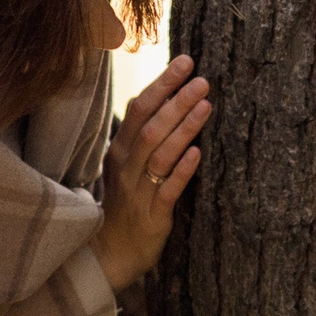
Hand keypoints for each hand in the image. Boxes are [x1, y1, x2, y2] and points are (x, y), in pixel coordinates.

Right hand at [96, 54, 209, 290]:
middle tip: (202, 81)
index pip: (139, 108)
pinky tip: (198, 153)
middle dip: (176, 101)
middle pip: (151, 127)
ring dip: (183, 129)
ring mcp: (137, 191)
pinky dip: (182, 170)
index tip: (186, 61)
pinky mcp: (152, 216)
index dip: (162, 84)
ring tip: (206, 106)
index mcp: (120, 150)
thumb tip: (161, 97)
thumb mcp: (127, 165)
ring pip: (159, 154)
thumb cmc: (126, 204)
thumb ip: (142, 133)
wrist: (110, 254)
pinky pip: (167, 189)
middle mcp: (126, 166)